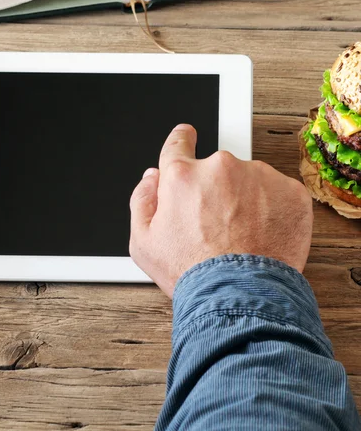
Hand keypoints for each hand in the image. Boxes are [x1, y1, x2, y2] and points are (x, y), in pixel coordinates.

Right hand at [129, 124, 312, 296]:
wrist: (240, 294)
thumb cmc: (191, 272)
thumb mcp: (143, 242)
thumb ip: (141, 200)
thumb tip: (152, 178)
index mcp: (182, 176)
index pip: (178, 144)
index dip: (180, 140)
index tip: (186, 136)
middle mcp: (219, 167)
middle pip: (214, 168)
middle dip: (214, 188)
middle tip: (214, 223)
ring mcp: (257, 177)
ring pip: (247, 178)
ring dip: (244, 197)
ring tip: (240, 234)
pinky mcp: (289, 191)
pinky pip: (277, 191)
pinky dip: (271, 207)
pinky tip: (260, 233)